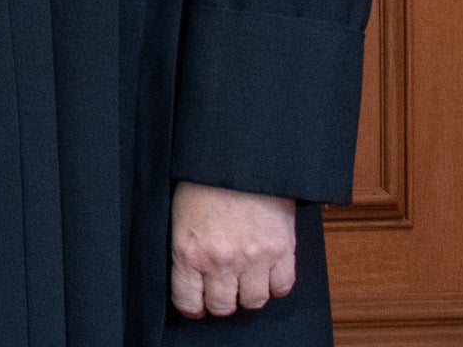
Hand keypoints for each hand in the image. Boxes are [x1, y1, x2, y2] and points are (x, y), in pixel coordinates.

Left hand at [170, 183, 296, 316]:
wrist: (238, 155)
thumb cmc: (203, 177)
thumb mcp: (180, 213)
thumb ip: (186, 246)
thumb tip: (189, 273)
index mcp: (188, 250)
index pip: (188, 301)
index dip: (192, 305)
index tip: (196, 303)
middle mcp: (221, 261)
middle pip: (223, 306)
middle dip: (220, 301)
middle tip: (221, 289)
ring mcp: (254, 259)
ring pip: (253, 302)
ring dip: (248, 293)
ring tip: (244, 278)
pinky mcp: (282, 251)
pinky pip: (282, 287)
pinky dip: (275, 284)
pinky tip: (266, 271)